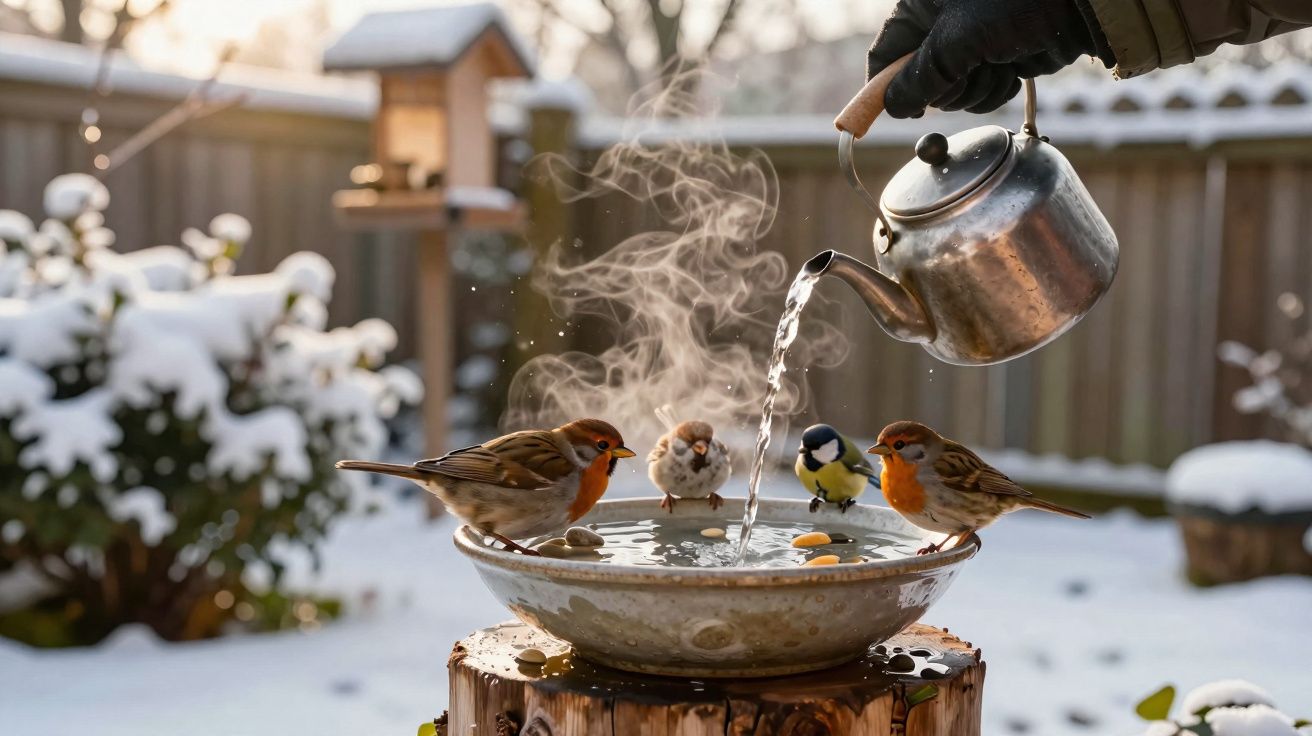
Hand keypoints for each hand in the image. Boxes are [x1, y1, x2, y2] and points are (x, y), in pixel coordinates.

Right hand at [867, 0, 1112, 117]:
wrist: (1081, 5)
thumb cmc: (1017, 2)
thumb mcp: (957, 40)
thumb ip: (919, 77)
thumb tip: (893, 106)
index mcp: (922, 6)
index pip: (885, 53)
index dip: (882, 86)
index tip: (883, 114)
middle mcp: (942, 26)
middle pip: (918, 80)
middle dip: (944, 88)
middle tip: (966, 71)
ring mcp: (971, 45)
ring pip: (952, 93)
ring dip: (974, 90)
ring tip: (997, 64)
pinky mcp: (997, 60)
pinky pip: (979, 94)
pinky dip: (994, 90)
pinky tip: (1012, 70)